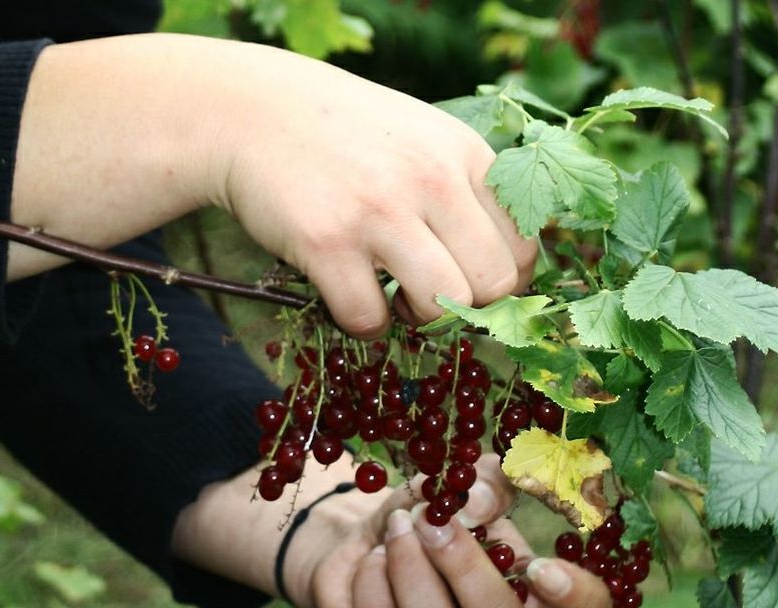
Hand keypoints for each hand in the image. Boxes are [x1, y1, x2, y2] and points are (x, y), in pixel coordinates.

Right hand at [210, 43, 536, 336]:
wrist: (252, 112)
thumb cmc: (346, 137)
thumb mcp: (422, 140)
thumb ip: (466, 190)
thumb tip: (509, 276)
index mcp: (465, 153)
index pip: (524, 247)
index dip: (504, 283)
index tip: (471, 285)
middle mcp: (430, 178)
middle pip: (493, 285)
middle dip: (467, 307)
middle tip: (431, 293)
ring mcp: (379, 210)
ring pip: (442, 307)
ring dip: (420, 319)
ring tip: (395, 295)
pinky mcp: (326, 241)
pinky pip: (370, 318)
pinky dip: (364, 324)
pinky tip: (349, 295)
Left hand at [297, 456, 612, 607]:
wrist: (366, 542)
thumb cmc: (428, 516)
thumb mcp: (462, 487)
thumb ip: (484, 483)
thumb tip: (476, 500)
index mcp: (533, 591)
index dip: (575, 597)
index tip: (541, 566)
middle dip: (464, 566)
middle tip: (431, 522)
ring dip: (409, 566)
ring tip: (397, 528)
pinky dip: (372, 580)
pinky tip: (374, 558)